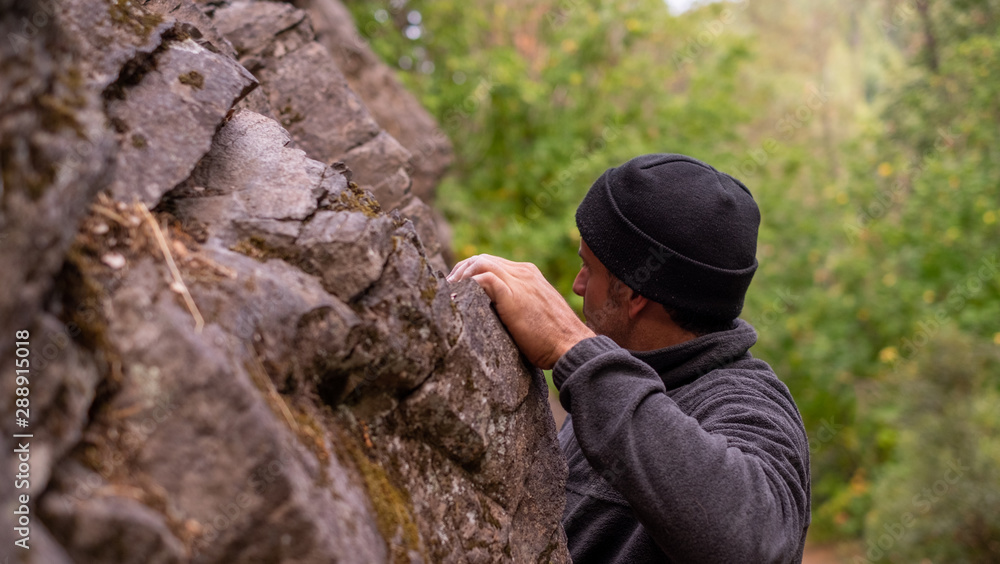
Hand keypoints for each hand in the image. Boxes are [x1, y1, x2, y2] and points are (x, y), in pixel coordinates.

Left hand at [447, 254, 594, 368]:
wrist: (572, 345)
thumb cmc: (555, 338)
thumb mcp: (536, 313)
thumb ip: (519, 305)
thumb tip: (495, 313)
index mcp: (530, 275)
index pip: (494, 263)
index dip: (473, 271)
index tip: (460, 286)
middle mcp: (524, 273)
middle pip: (484, 259)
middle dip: (462, 270)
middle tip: (449, 287)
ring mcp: (520, 282)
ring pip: (481, 263)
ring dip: (462, 274)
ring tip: (451, 289)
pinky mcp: (513, 296)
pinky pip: (484, 278)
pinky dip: (468, 283)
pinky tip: (459, 295)